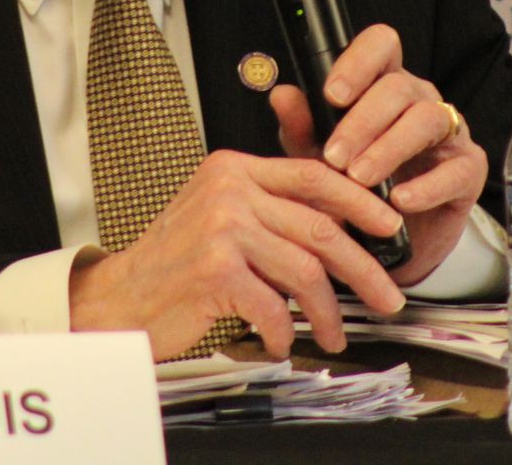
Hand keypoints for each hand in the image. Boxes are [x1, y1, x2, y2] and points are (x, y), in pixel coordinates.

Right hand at [68, 150, 408, 359]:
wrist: (121, 295)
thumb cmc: (174, 262)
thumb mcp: (221, 215)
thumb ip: (271, 210)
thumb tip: (341, 227)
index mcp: (235, 169)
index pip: (313, 175)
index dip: (360, 201)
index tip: (390, 227)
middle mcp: (230, 191)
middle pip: (321, 227)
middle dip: (363, 268)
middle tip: (387, 297)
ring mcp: (222, 227)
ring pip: (305, 270)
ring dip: (327, 312)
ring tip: (333, 334)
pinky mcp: (215, 269)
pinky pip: (273, 305)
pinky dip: (282, 331)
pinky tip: (279, 342)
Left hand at [270, 24, 487, 286]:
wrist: (383, 242)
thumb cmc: (350, 186)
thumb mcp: (316, 158)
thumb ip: (301, 126)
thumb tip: (281, 95)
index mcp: (382, 83)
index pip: (381, 46)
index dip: (359, 62)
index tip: (332, 95)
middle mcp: (419, 98)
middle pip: (399, 87)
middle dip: (362, 122)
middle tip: (334, 157)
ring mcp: (448, 132)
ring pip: (427, 119)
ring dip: (389, 148)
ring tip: (360, 179)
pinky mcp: (468, 170)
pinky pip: (457, 169)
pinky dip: (427, 186)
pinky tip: (399, 200)